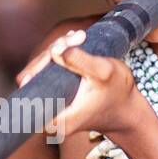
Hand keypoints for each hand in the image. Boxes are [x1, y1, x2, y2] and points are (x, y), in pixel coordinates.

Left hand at [18, 27, 137, 139]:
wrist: (127, 110)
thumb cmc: (118, 93)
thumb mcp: (104, 72)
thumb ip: (80, 62)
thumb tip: (55, 51)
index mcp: (57, 120)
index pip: (30, 86)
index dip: (39, 64)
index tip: (59, 50)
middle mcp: (49, 119)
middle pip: (31, 76)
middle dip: (52, 51)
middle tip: (75, 38)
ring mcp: (51, 109)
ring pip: (39, 73)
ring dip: (56, 52)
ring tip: (77, 39)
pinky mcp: (55, 100)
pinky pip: (47, 74)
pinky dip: (58, 58)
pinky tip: (71, 45)